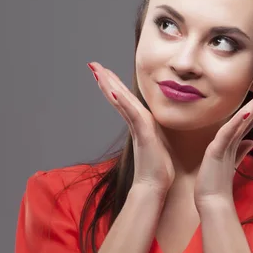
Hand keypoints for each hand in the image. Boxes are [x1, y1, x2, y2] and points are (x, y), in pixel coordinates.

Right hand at [89, 62, 173, 195]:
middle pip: (118, 96)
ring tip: (98, 72)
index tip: (105, 71)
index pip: (125, 99)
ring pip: (121, 102)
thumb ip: (154, 134)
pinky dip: (122, 102)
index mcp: (140, 123)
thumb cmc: (158, 170)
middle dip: (106, 80)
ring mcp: (137, 128)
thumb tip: (155, 130)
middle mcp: (136, 123)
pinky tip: (114, 91)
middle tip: (93, 65)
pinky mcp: (142, 134)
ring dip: (109, 86)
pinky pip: (132, 114)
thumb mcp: (159, 144)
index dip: (114, 85)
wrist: (154, 187)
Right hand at [194, 82, 252, 209]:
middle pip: (247, 115)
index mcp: (232, 142)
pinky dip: (237, 123)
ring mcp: (220, 144)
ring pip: (239, 120)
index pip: (250, 120)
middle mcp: (227, 139)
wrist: (210, 202)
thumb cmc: (216, 184)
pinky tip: (247, 113)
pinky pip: (227, 134)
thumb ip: (241, 151)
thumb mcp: (233, 164)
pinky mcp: (215, 151)